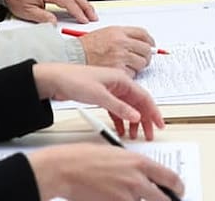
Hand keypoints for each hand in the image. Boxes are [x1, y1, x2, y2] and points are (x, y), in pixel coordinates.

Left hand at [4, 0, 95, 23]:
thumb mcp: (27, 11)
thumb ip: (42, 17)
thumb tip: (55, 23)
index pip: (67, 1)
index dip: (77, 11)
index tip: (83, 20)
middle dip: (86, 6)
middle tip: (93, 17)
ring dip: (84, 1)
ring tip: (90, 12)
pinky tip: (81, 3)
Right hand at [26, 143, 183, 200]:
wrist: (66, 169)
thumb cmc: (84, 158)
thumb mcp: (116, 154)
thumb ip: (133, 166)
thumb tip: (144, 176)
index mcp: (140, 163)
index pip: (171, 178)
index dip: (178, 188)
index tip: (178, 191)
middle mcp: (137, 180)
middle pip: (164, 199)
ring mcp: (127, 196)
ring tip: (128, 196)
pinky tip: (115, 199)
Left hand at [31, 62, 163, 138]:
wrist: (55, 79)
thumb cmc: (75, 80)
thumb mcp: (99, 96)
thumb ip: (119, 107)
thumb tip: (136, 116)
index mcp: (121, 79)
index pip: (144, 97)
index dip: (153, 111)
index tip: (159, 124)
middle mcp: (118, 84)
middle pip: (138, 103)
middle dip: (145, 119)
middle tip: (149, 134)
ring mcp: (110, 91)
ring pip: (128, 108)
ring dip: (133, 122)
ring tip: (134, 135)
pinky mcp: (102, 97)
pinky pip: (117, 111)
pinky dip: (120, 121)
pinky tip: (121, 130)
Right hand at [77, 26, 155, 75]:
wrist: (75, 56)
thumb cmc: (88, 46)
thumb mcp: (107, 32)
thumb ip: (125, 36)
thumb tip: (142, 42)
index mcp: (119, 32)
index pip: (143, 34)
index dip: (150, 41)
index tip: (151, 45)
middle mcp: (121, 43)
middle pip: (146, 49)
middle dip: (147, 56)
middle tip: (142, 59)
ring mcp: (120, 57)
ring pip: (141, 63)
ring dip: (138, 66)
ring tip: (129, 66)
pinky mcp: (117, 70)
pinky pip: (132, 74)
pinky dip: (129, 75)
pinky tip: (120, 71)